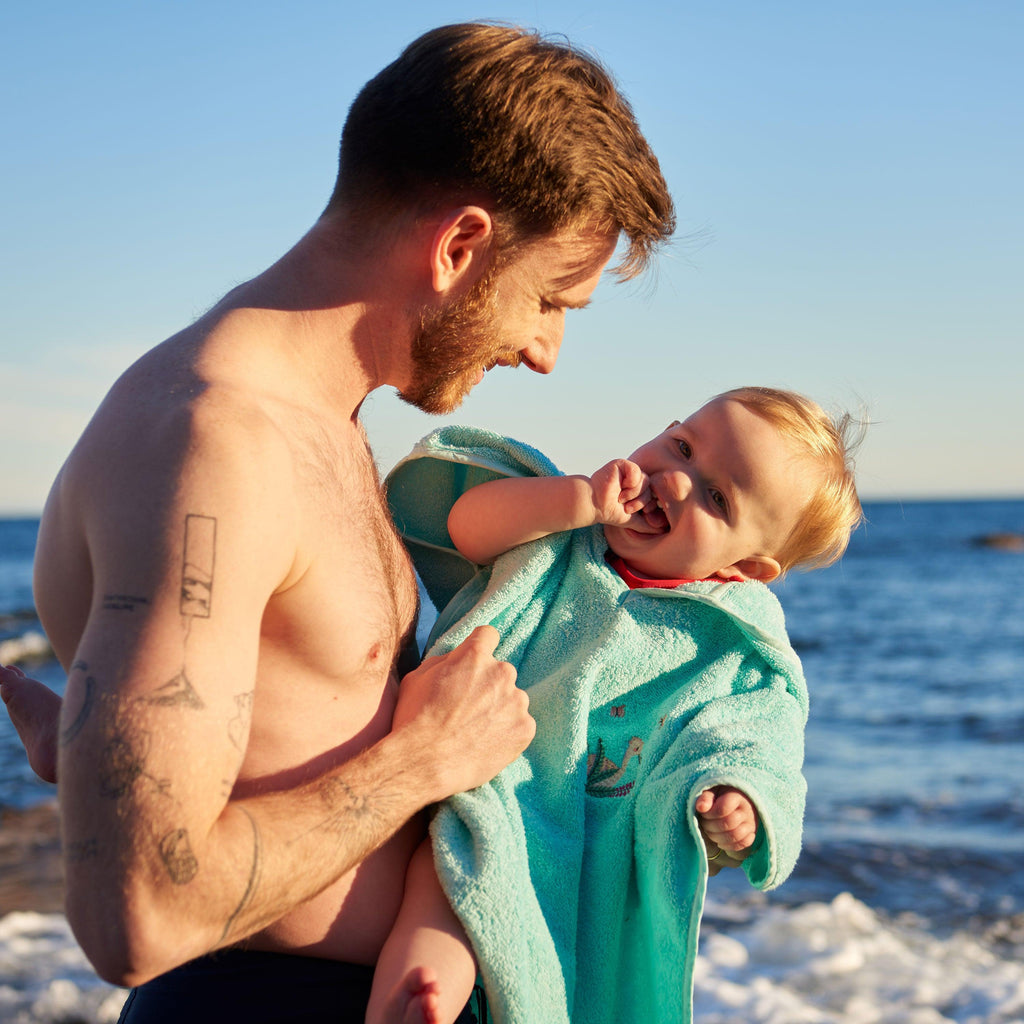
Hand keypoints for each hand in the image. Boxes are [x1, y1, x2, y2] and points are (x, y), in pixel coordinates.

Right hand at [392, 626, 534, 800]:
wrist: (424, 764)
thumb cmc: (414, 719)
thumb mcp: (416, 677)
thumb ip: (443, 661)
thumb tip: (456, 658)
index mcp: (475, 655)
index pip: (488, 635)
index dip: (479, 648)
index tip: (473, 664)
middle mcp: (502, 672)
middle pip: (501, 671)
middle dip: (488, 685)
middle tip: (468, 709)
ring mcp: (517, 701)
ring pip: (512, 699)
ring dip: (499, 709)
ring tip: (476, 732)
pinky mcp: (525, 728)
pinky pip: (520, 724)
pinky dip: (508, 732)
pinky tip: (486, 744)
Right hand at [588, 459, 650, 525]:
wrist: (594, 506)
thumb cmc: (610, 512)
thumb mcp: (632, 520)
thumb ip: (647, 525)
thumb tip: (664, 530)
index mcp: (639, 490)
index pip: (653, 496)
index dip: (645, 505)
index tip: (629, 510)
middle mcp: (635, 480)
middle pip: (650, 488)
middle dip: (639, 501)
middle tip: (625, 506)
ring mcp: (629, 472)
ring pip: (645, 480)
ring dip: (633, 493)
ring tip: (620, 497)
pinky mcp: (622, 464)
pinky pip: (636, 471)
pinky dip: (630, 481)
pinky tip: (620, 486)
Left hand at [696, 786, 758, 874]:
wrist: (739, 800)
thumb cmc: (721, 795)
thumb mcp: (712, 791)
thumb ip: (706, 798)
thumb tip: (700, 807)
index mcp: (736, 796)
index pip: (723, 808)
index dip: (709, 814)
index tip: (702, 812)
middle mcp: (747, 810)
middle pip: (728, 823)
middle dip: (711, 826)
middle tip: (704, 823)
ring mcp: (751, 823)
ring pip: (736, 836)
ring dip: (718, 837)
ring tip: (710, 832)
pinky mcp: (752, 833)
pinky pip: (743, 844)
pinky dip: (729, 846)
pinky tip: (720, 841)